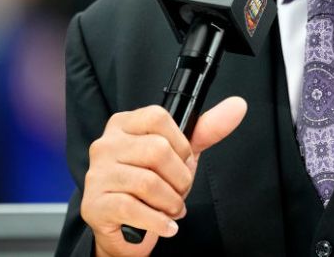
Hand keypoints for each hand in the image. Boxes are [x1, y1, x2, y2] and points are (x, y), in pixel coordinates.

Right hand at [81, 97, 247, 256]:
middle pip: (157, 151)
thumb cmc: (153, 184)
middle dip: (180, 178)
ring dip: (171, 202)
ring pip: (148, 182)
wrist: (127, 228)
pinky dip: (159, 221)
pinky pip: (134, 209)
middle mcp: (106, 144)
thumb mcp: (180, 153)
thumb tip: (237, 106)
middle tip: (180, 192)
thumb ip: (207, 129)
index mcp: (124, 124)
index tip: (184, 160)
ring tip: (172, 208)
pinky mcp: (96, 203)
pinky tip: (165, 224)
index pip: (158, 117)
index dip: (181, 143)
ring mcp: (98, 174)